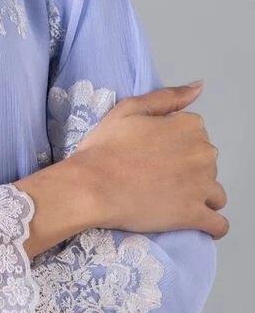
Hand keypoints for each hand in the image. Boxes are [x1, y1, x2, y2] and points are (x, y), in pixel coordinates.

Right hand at [68, 82, 228, 237]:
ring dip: (199, 195)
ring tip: (169, 198)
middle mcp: (204, 154)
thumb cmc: (105, 147)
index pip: (195, 133)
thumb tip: (199, 87)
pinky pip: (219, 224)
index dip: (174, 142)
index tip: (153, 151)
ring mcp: (202, 187)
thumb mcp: (130, 109)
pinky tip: (193, 219)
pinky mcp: (195, 215)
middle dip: (188, 168)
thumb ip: (168, 97)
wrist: (92, 186)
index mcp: (190, 127)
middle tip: (156, 175)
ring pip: (214, 192)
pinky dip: (211, 224)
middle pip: (206, 162)